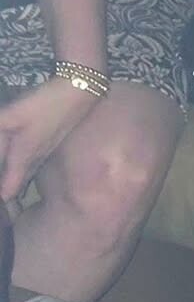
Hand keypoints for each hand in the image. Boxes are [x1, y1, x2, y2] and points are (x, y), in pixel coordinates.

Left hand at [0, 77, 99, 201]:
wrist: (78, 93)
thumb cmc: (44, 104)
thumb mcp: (11, 115)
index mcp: (23, 155)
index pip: (9, 187)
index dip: (3, 198)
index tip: (2, 207)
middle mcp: (35, 158)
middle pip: (19, 184)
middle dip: (9, 194)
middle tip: (5, 208)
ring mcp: (45, 152)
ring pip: (27, 175)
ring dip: (17, 185)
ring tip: (9, 195)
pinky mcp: (51, 143)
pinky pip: (33, 165)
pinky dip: (24, 173)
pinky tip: (22, 170)